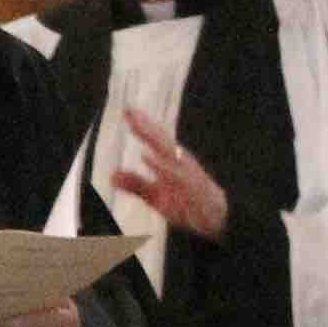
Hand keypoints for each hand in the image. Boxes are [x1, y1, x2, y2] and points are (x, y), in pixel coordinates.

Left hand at [110, 114, 231, 240]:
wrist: (215, 217)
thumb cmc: (186, 202)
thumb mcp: (156, 195)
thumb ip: (136, 184)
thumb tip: (112, 176)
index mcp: (171, 160)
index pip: (154, 138)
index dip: (141, 123)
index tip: (127, 109)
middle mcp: (178, 161)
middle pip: (159, 138)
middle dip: (144, 123)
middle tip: (128, 109)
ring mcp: (185, 171)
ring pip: (166, 151)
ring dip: (151, 137)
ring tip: (136, 125)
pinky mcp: (190, 186)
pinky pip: (173, 173)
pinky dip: (159, 164)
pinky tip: (146, 156)